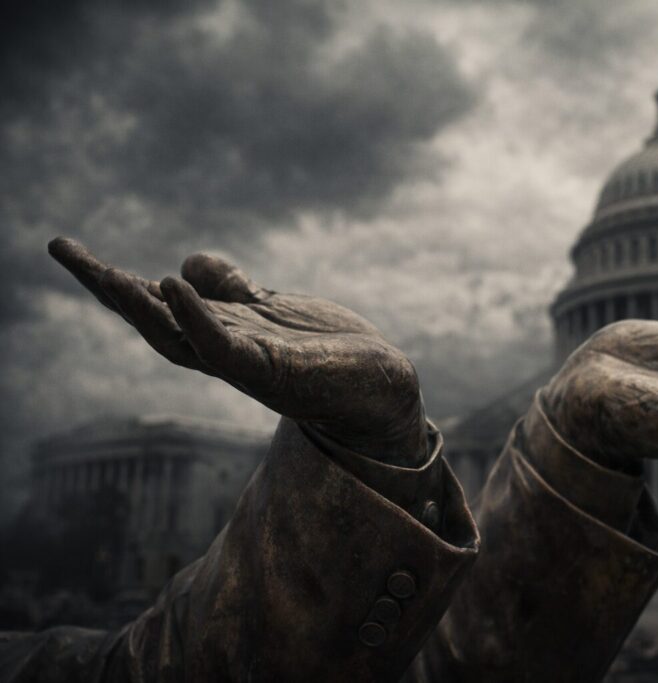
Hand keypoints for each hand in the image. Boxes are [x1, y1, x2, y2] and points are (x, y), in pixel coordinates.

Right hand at [48, 237, 425, 464]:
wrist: (380, 390)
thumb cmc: (327, 355)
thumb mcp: (272, 309)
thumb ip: (232, 289)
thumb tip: (184, 262)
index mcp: (221, 335)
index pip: (156, 307)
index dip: (113, 281)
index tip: (69, 249)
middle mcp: (224, 353)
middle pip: (152, 323)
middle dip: (106, 288)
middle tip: (61, 249)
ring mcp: (247, 365)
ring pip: (179, 340)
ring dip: (140, 307)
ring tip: (105, 273)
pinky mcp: (276, 370)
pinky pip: (226, 348)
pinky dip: (197, 318)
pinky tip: (174, 285)